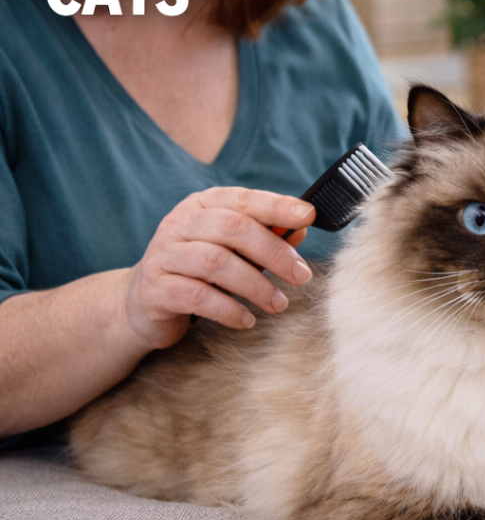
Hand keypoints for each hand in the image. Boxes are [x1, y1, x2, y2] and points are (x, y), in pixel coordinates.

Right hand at [123, 187, 316, 350]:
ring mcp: (163, 255)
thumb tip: (301, 229)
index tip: (308, 216)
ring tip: (278, 303)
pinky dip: (228, 309)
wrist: (140, 305)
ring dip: (255, 285)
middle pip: (233, 228)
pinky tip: (247, 320)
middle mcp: (179, 223)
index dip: (277, 205)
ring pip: (216, 262)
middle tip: (301, 276)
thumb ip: (264, 237)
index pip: (243, 199)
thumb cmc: (198, 271)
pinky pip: (196, 296)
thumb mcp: (233, 250)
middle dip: (273, 252)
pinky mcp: (154, 290)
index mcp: (202, 205)